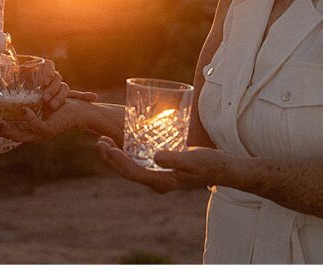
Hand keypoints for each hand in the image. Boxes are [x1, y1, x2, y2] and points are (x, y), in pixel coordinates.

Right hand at [0, 94, 96, 142]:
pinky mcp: (49, 131)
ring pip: (21, 136)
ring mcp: (41, 134)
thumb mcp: (44, 95)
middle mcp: (34, 134)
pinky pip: (38, 127)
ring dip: (8, 130)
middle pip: (12, 135)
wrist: (85, 111)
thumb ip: (34, 89)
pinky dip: (30, 120)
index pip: (10, 130)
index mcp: (31, 128)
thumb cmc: (67, 104)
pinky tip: (23, 111)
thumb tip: (14, 77)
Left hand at [95, 138, 213, 192]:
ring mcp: (160, 175)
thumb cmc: (210, 163)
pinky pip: (141, 162)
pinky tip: (124, 141)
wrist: (223, 169)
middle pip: (129, 171)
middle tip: (99, 142)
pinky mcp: (164, 167)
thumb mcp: (194, 159)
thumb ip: (176, 159)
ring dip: (117, 155)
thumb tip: (155, 156)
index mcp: (163, 180)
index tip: (106, 148)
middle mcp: (159, 180)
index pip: (134, 173)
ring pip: (133, 167)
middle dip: (112, 158)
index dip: (118, 161)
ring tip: (104, 141)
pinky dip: (129, 152)